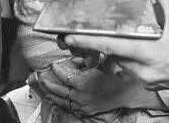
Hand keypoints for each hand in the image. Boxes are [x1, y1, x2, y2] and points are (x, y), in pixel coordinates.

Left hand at [34, 59, 152, 115]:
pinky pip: (69, 108)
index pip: (62, 76)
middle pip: (57, 90)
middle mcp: (79, 95)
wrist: (128, 94)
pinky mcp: (86, 111)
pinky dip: (61, 103)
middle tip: (40, 77)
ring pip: (61, 100)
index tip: (53, 65)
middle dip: (47, 83)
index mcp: (81, 82)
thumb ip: (87, 60)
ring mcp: (82, 105)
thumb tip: (76, 57)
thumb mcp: (102, 63)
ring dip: (51, 94)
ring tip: (44, 89)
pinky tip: (56, 100)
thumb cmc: (117, 77)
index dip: (56, 69)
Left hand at [63, 0, 168, 89]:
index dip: (90, 42)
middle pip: (114, 57)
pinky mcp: (153, 84)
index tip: (72, 37)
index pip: (112, 48)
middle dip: (99, 47)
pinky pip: (133, 71)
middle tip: (83, 36)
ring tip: (110, 39)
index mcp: (149, 54)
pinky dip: (129, 60)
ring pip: (123, 65)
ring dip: (116, 53)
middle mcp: (145, 71)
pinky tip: (132, 48)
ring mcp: (149, 80)